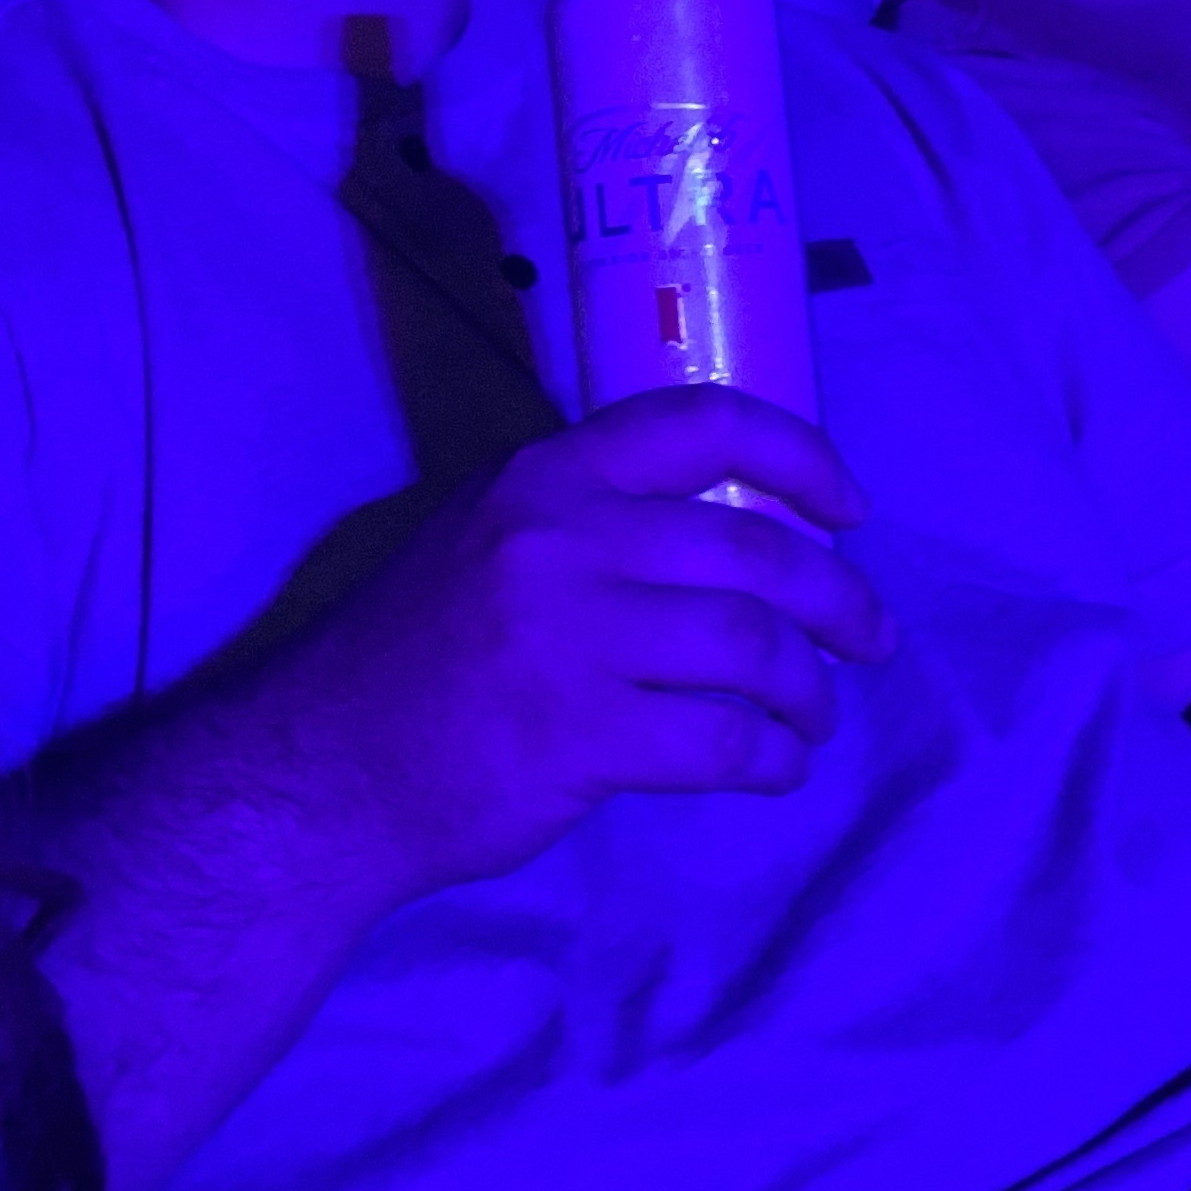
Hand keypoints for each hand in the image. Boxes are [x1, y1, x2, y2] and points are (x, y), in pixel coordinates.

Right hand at [268, 387, 883, 898]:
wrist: (324, 768)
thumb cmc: (415, 659)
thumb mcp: (486, 541)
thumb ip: (589, 522)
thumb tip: (730, 538)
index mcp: (545, 476)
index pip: (700, 422)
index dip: (800, 455)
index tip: (849, 509)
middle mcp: (562, 538)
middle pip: (753, 552)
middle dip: (838, 600)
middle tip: (866, 639)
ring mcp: (571, 637)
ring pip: (751, 645)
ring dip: (807, 689)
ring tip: (811, 718)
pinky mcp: (581, 734)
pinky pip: (723, 738)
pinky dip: (771, 756)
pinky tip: (773, 767)